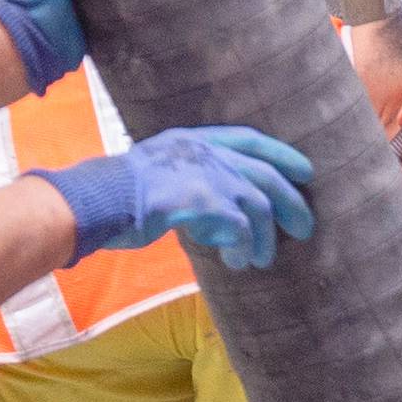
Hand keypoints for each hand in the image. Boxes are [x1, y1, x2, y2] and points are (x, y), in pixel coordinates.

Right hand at [46, 124, 314, 271]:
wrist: (95, 201)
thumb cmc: (118, 196)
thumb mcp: (158, 173)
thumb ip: (192, 180)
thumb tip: (219, 211)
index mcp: (193, 139)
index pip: (249, 139)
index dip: (281, 154)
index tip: (305, 170)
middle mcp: (204, 151)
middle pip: (265, 175)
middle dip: (291, 202)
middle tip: (306, 227)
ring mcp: (206, 173)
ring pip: (258, 206)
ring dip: (264, 238)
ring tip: (262, 260)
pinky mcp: (204, 201)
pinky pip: (240, 229)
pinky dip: (243, 248)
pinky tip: (238, 262)